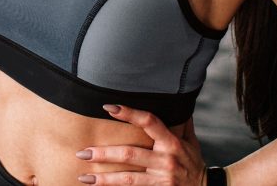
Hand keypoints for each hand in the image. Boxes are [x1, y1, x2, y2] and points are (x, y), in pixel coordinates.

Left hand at [75, 105, 207, 184]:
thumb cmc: (193, 161)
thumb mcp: (191, 140)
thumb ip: (181, 121)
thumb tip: (176, 98)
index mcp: (171, 142)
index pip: (149, 122)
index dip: (129, 113)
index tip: (108, 106)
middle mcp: (165, 160)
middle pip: (130, 154)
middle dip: (104, 153)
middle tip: (82, 152)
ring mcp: (161, 179)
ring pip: (128, 179)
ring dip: (103, 178)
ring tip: (83, 177)